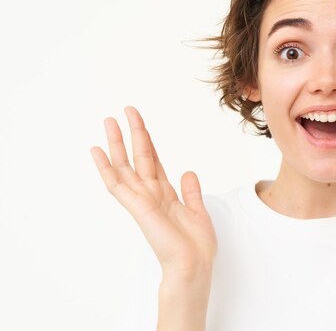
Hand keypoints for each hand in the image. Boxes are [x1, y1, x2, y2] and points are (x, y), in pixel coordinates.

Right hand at [90, 106, 216, 280]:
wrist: (193, 265)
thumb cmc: (196, 246)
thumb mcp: (198, 212)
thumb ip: (191, 192)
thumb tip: (188, 172)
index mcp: (165, 194)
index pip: (153, 161)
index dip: (147, 140)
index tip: (139, 121)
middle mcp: (151, 194)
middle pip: (138, 157)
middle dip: (131, 133)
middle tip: (124, 111)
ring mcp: (142, 200)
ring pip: (124, 165)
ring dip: (116, 143)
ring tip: (108, 121)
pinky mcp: (137, 207)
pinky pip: (116, 184)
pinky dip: (105, 167)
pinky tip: (97, 150)